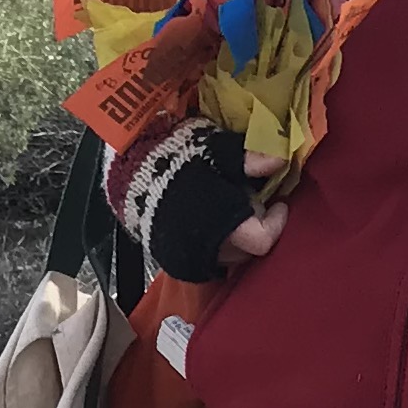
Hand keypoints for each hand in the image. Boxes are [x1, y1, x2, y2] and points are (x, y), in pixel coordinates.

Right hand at [123, 119, 284, 279]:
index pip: (263, 241)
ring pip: (226, 255)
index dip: (276, 223)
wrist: (128, 170)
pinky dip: (214, 241)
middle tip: (252, 201)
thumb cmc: (177, 157)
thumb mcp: (216, 149)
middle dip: (255, 226)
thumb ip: (248, 159)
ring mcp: (188, 257)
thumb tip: (279, 160)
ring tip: (231, 208)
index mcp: (223, 226)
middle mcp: (208, 249)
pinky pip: (205, 257)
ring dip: (235, 235)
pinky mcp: (173, 257)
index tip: (279, 202)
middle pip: (246, 250)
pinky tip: (211, 219)